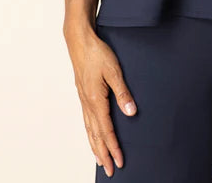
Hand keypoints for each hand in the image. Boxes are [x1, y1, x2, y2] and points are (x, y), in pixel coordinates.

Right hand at [64, 24, 137, 176]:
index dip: (113, 147)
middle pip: (96, 135)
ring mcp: (84, 99)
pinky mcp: (83, 94)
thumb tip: (131, 113)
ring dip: (95, 146)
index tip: (119, 162)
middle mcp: (88, 103)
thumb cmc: (97, 53)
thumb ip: (123, 93)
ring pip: (89, 129)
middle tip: (109, 170)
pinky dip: (90, 132)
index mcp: (95, 100)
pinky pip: (86, 120)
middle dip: (103, 153)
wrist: (80, 41)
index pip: (106, 130)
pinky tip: (92, 134)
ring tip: (100, 159)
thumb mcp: (114, 71)